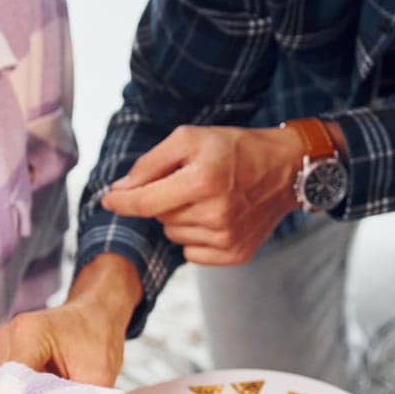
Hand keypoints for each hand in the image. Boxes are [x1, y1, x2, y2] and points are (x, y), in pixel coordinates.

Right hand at [0, 256, 139, 385]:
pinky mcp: (6, 350)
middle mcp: (7, 335)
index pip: (16, 388)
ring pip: (11, 388)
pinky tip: (51, 385)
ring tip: (59, 392)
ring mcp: (3, 342)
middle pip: (11, 389)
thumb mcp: (99, 375)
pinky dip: (32, 390)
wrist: (99, 307)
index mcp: (28, 334)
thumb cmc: (101, 335)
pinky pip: (13, 381)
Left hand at [100, 125, 303, 265]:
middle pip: (159, 217)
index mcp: (202, 181)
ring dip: (181, 218)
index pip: (144, 202)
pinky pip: (191, 254)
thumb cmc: (234, 149)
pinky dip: (196, 237)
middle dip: (165, 199)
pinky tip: (216, 218)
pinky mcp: (234, 254)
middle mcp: (215, 214)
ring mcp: (226, 238)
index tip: (109, 200)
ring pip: (174, 235)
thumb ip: (150, 164)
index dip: (121, 202)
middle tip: (192, 182)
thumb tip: (119, 192)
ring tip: (208, 198)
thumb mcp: (190, 139)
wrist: (285, 169)